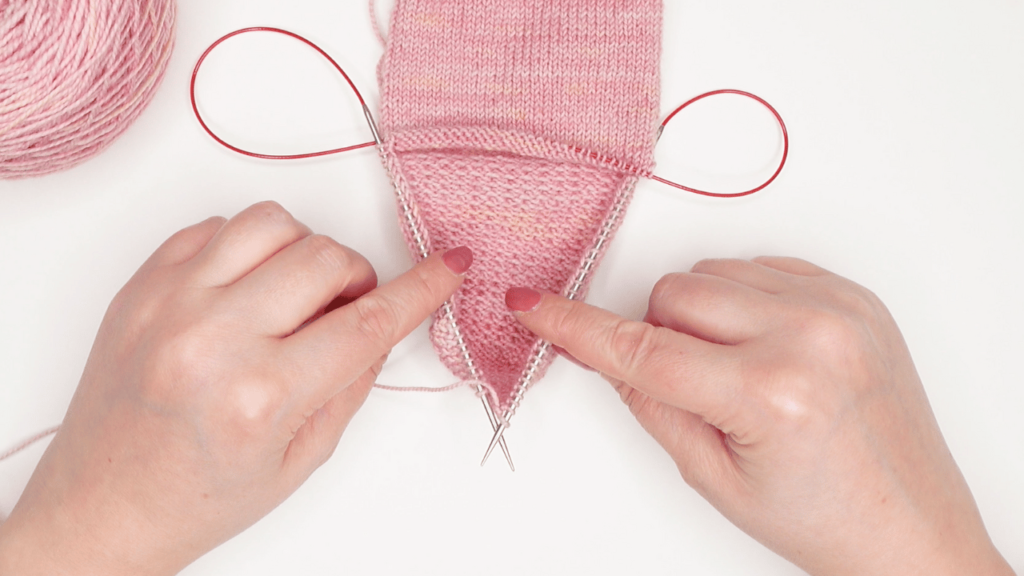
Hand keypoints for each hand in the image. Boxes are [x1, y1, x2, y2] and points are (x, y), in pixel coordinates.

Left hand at [0, 202, 471, 575]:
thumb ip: (351, 382)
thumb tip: (382, 321)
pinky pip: (214, 227)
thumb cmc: (199, 495)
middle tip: (347, 310)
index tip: (447, 267)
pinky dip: (247, 249)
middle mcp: (211, 339)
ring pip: (271, 223)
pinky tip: (246, 290)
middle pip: (325, 258)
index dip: (420, 289)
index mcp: (260, 396)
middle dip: (356, 278)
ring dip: (303, 252)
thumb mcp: (301, 459)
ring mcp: (168, 304)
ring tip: (294, 296)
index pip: (367, 322)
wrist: (103, 507)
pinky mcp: (139, 286)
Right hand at [506, 257, 1013, 575]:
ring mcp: (840, 309)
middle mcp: (810, 337)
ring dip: (703, 319)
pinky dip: (746, 304)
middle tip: (692, 389)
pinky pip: (762, 268)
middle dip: (660, 337)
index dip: (577, 326)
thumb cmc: (822, 518)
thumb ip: (650, 402)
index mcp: (770, 394)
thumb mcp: (714, 477)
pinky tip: (767, 350)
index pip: (643, 349)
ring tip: (739, 374)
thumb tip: (604, 350)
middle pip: (673, 295)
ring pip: (713, 275)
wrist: (910, 530)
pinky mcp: (855, 296)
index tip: (533, 304)